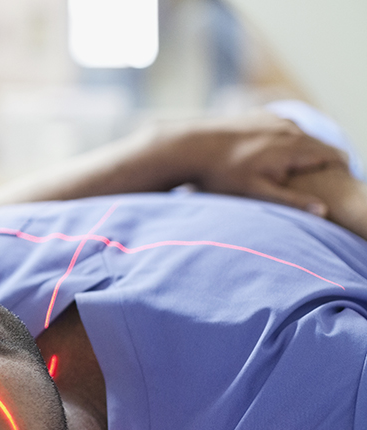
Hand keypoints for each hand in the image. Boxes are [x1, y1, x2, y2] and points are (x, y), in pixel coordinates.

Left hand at [153, 112, 348, 215]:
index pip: (332, 156)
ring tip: (303, 168)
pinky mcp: (259, 116)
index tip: (341, 183)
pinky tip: (277, 153)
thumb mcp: (257, 192)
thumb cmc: (221, 174)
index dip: (339, 170)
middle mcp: (288, 129)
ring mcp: (273, 120)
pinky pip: (281, 128)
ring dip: (305, 150)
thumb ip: (291, 201)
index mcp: (294, 147)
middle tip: (327, 178)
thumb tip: (323, 211)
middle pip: (319, 144)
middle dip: (324, 161)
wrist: (190, 146)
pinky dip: (286, 140)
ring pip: (301, 135)